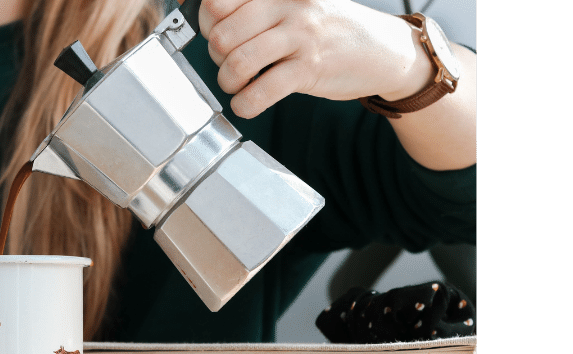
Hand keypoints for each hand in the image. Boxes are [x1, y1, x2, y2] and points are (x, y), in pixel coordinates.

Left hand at [198, 0, 433, 117]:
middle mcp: (288, 7)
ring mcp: (301, 37)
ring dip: (228, 82)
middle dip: (216, 58)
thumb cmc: (329, 30)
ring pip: (238, 62)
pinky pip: (262, 91)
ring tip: (237, 85)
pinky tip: (246, 104)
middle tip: (228, 65)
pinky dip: (245, 104)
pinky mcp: (310, 69)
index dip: (207, 23)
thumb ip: (257, 9)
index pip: (219, 1)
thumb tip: (209, 14)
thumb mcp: (294, 5)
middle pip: (222, 34)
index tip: (215, 35)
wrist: (384, 50)